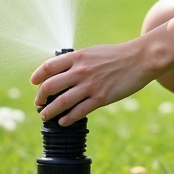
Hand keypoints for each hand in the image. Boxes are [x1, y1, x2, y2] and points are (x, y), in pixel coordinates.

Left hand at [31, 42, 156, 124]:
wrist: (140, 59)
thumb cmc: (117, 55)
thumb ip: (78, 60)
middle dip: (40, 97)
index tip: (33, 83)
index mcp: (78, 56)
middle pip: (50, 86)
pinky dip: (67, 119)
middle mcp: (80, 70)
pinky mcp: (100, 98)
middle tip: (38, 103)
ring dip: (49, 111)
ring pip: (61, 102)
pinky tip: (63, 122)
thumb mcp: (93, 51)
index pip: (49, 67)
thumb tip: (63, 70)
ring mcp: (90, 85)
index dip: (37, 76)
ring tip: (45, 115)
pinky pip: (78, 112)